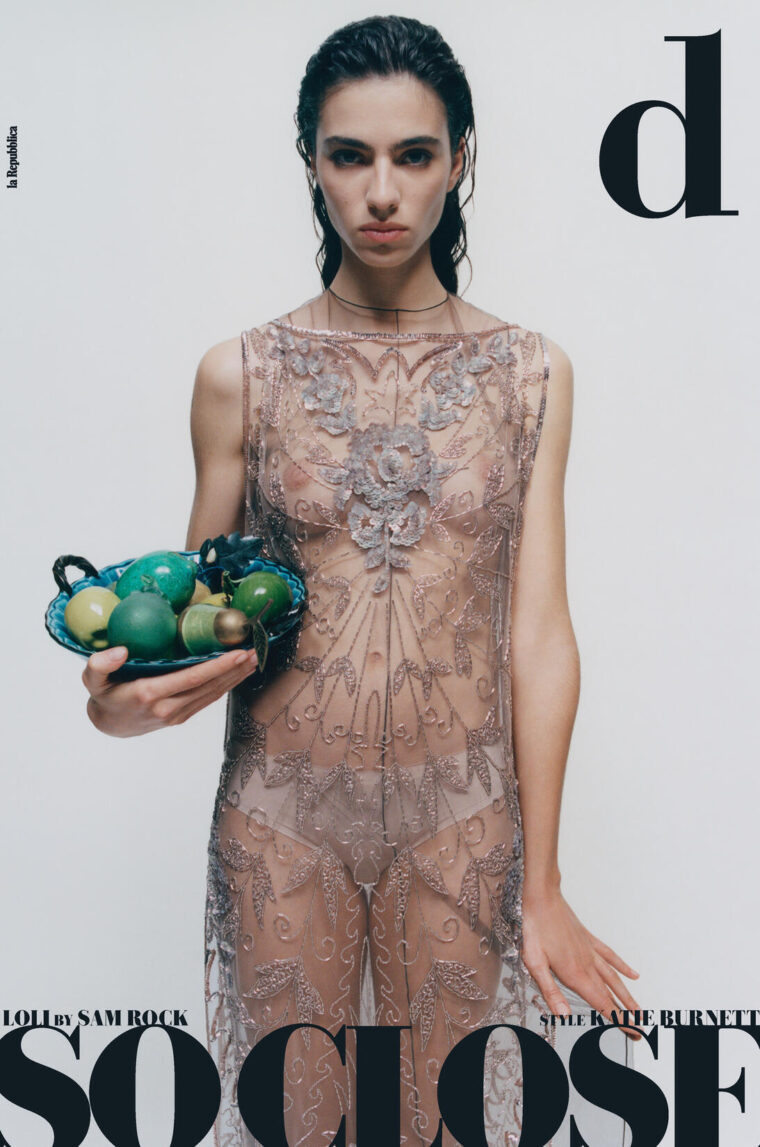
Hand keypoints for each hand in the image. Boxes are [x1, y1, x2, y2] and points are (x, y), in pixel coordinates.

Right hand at [82, 645, 259, 737]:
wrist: (107, 725)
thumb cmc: (103, 696)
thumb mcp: (92, 680)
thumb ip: (99, 664)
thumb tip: (120, 651)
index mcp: (149, 694)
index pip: (191, 678)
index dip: (217, 666)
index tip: (237, 653)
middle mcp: (167, 707)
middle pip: (209, 687)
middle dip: (235, 669)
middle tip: (256, 651)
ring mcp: (176, 714)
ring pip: (213, 695)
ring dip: (235, 678)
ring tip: (254, 660)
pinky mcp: (181, 716)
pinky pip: (208, 700)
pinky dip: (225, 686)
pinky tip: (237, 674)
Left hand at [521, 885, 641, 1039]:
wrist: (543, 898)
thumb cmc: (535, 928)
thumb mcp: (534, 963)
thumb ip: (550, 991)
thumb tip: (563, 1014)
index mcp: (575, 974)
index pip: (601, 1004)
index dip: (618, 1020)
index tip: (634, 1033)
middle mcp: (587, 964)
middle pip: (611, 995)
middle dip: (626, 1015)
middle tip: (641, 1030)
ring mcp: (590, 951)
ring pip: (614, 978)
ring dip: (628, 996)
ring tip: (639, 1011)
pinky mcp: (589, 939)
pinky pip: (610, 956)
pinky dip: (622, 967)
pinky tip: (633, 975)